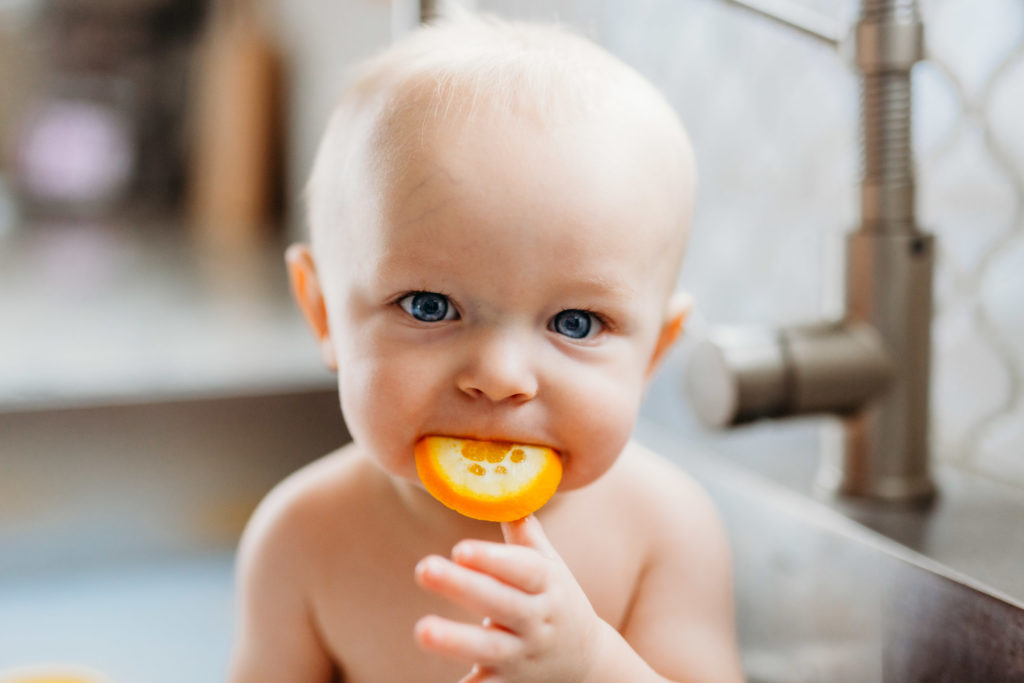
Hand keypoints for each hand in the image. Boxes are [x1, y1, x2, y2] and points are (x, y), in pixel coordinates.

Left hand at [413, 515, 606, 682]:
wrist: (588, 666)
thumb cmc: (556, 601)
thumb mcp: (551, 567)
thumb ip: (526, 534)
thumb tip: (505, 486)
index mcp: (548, 586)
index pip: (522, 570)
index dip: (493, 559)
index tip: (459, 547)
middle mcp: (538, 621)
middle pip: (500, 603)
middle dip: (463, 587)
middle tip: (423, 568)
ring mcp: (523, 656)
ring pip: (489, 649)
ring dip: (455, 641)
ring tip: (421, 630)